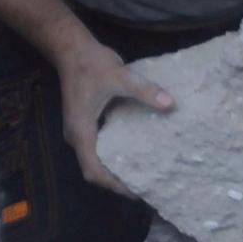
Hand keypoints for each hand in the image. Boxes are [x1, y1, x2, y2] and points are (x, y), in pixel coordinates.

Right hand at [54, 40, 174, 194]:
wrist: (72, 50)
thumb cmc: (92, 64)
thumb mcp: (121, 76)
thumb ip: (145, 91)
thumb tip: (170, 104)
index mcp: (81, 131)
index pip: (94, 170)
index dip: (114, 185)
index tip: (137, 192)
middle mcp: (77, 137)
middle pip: (94, 170)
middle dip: (117, 182)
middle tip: (146, 187)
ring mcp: (79, 132)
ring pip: (95, 161)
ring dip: (115, 171)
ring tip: (143, 176)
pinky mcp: (85, 125)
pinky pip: (98, 149)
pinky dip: (114, 157)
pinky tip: (135, 154)